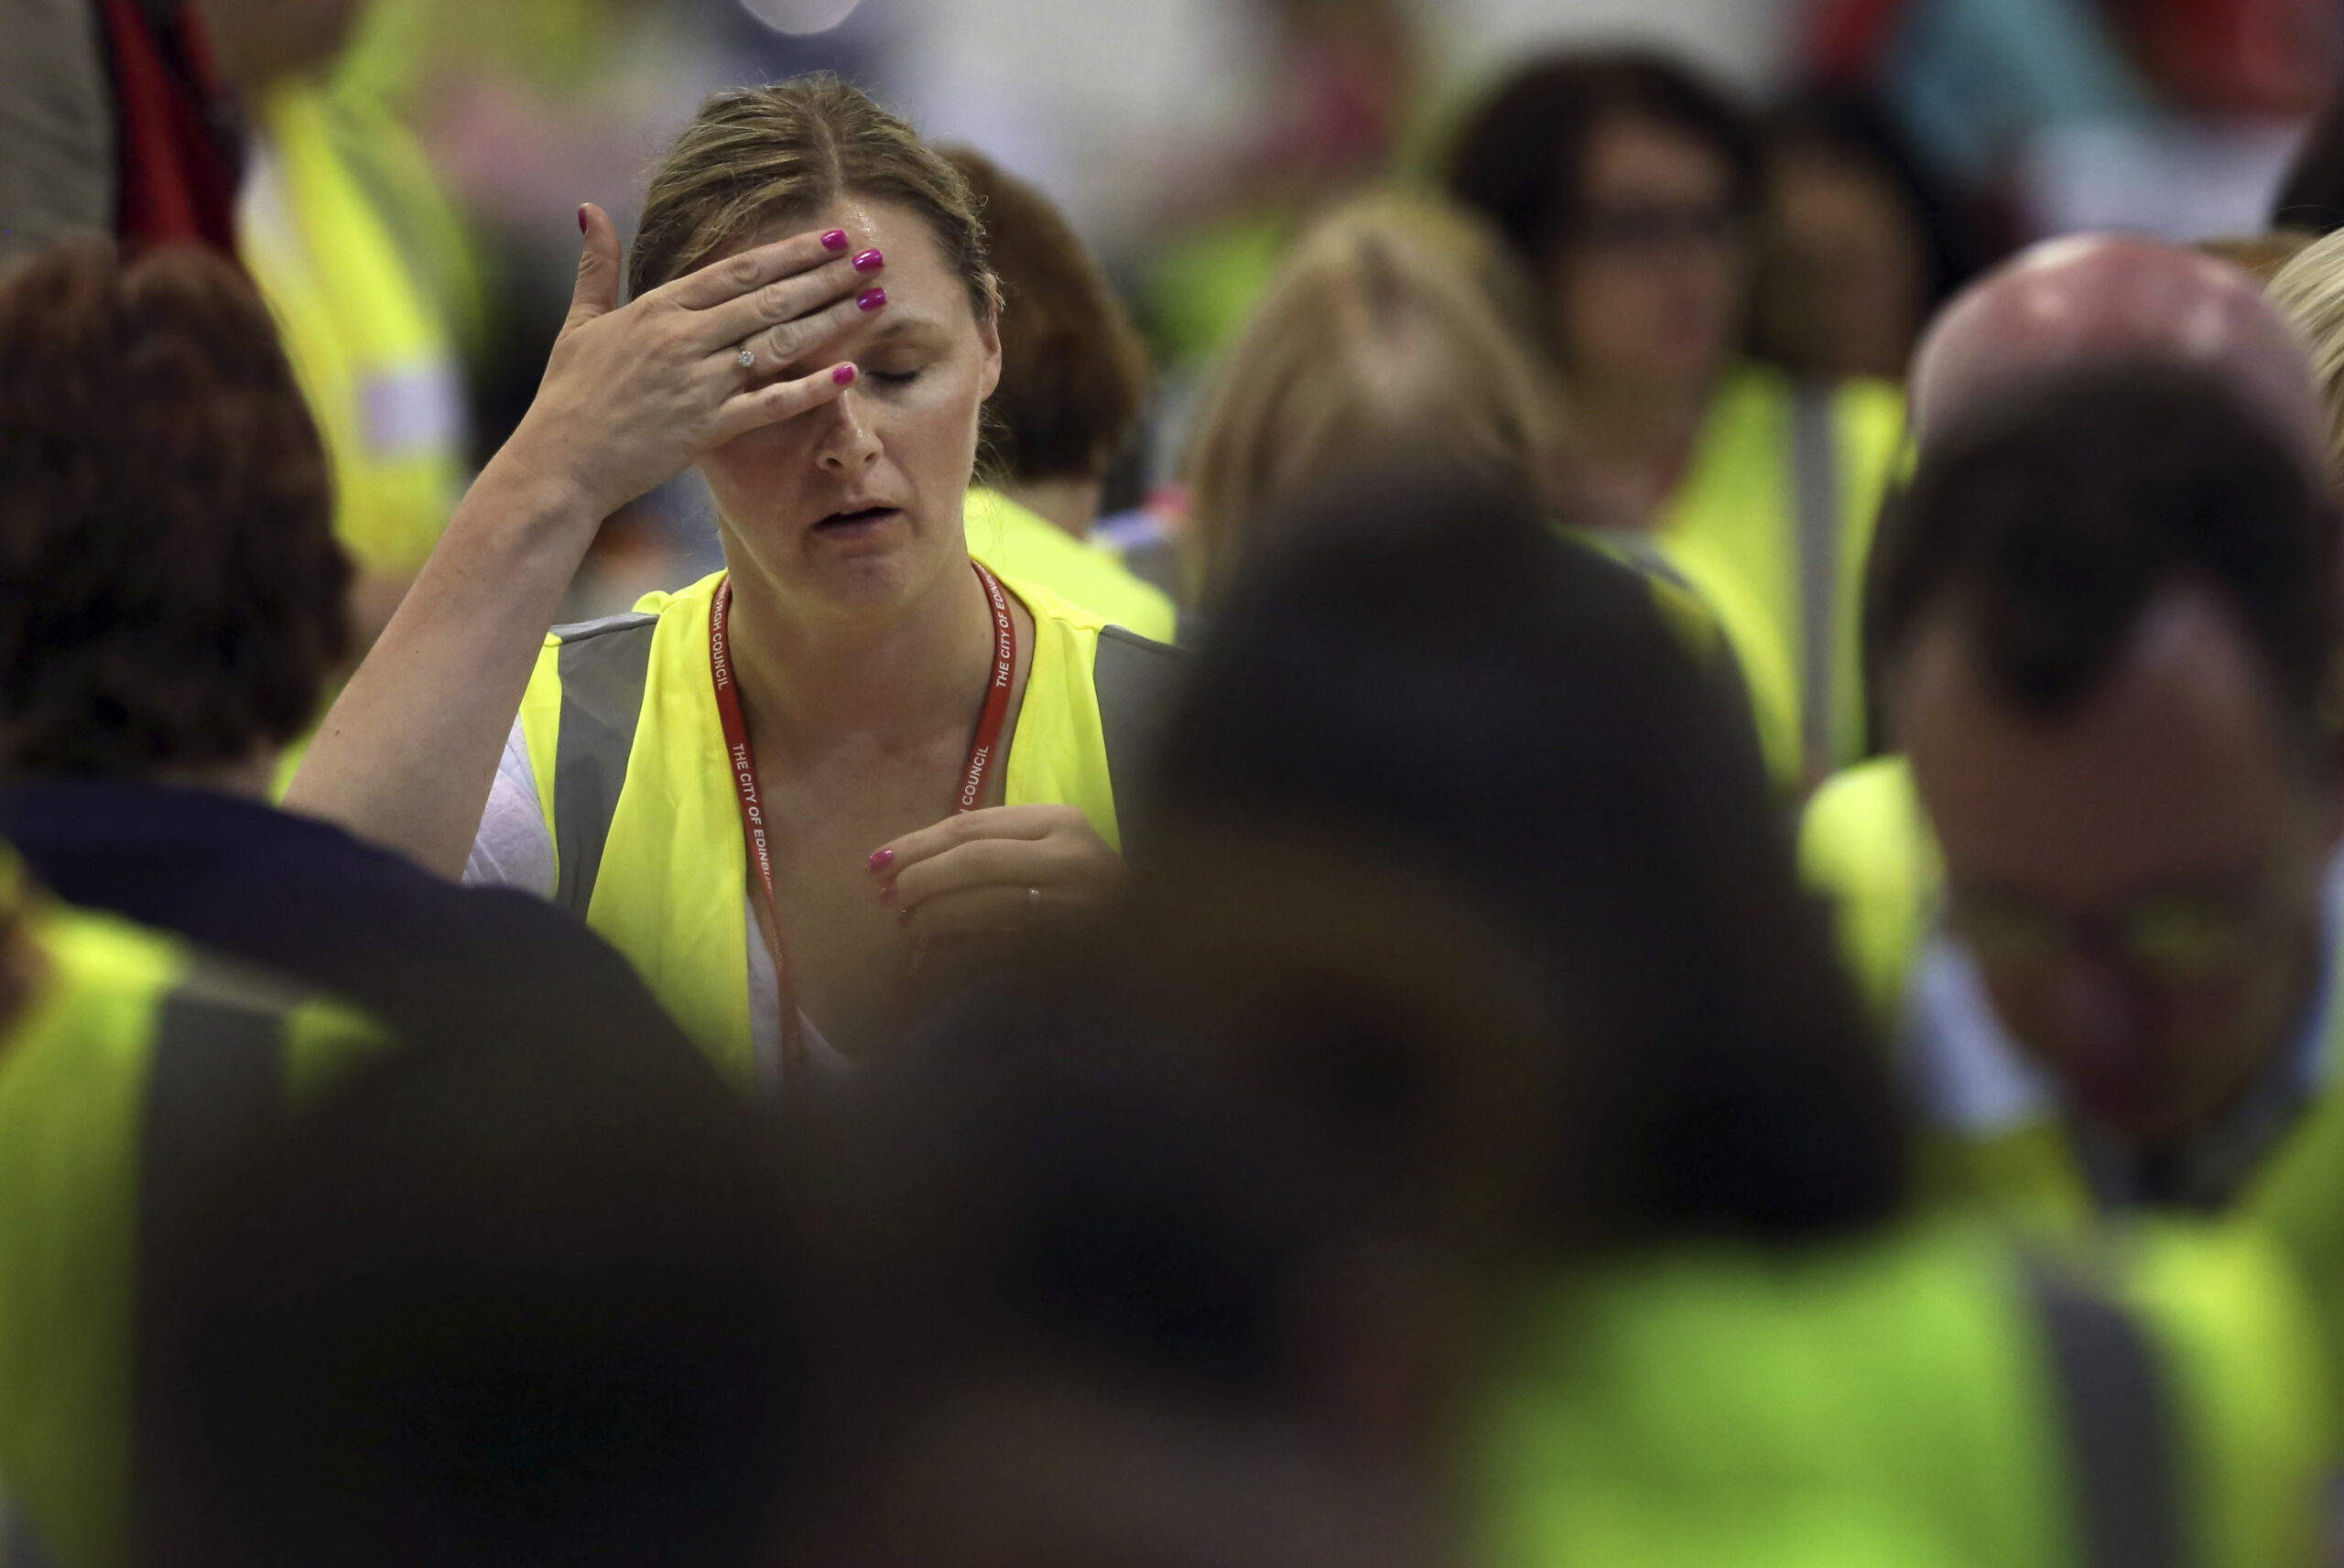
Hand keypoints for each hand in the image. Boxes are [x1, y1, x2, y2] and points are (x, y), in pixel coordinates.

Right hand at [499, 204, 887, 521]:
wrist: (559, 463)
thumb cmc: (569, 395)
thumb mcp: (580, 322)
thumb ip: (596, 266)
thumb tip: (590, 210)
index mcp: (659, 307)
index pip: (739, 270)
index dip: (791, 252)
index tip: (832, 237)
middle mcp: (683, 337)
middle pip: (770, 298)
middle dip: (827, 276)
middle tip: (874, 257)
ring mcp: (697, 382)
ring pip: (778, 343)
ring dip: (832, 320)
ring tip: (875, 301)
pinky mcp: (707, 428)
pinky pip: (770, 404)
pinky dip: (811, 388)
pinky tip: (850, 373)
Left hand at [873, 805, 1123, 936]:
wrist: (1152, 935)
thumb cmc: (1083, 892)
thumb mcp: (1046, 854)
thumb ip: (990, 851)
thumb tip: (906, 869)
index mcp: (1061, 821)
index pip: (973, 825)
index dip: (917, 844)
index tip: (876, 862)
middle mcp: (1073, 856)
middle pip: (977, 859)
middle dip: (921, 878)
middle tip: (885, 898)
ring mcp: (1080, 903)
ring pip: (991, 903)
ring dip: (938, 915)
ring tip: (908, 924)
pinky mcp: (1078, 946)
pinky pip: (1009, 947)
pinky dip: (967, 951)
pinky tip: (940, 957)